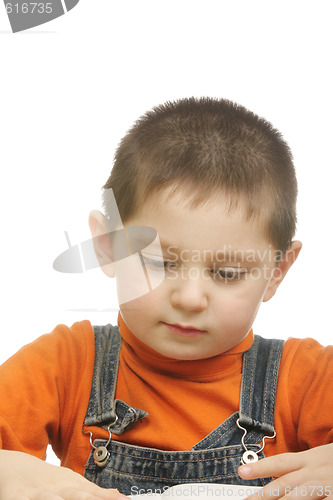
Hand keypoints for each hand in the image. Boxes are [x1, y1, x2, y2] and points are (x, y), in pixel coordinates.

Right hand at [0, 450, 128, 499]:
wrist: (16, 467)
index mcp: (72, 487)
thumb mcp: (73, 484)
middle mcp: (57, 490)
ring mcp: (37, 494)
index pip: (93, 495)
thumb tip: (121, 497)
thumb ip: (96, 493)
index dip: (107, 499)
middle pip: (75, 495)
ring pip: (49, 499)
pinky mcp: (17, 499)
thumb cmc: (50, 481)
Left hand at [238, 444, 332, 499]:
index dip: (261, 467)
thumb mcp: (322, 458)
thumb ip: (303, 468)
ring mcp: (328, 484)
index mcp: (311, 459)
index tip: (240, 471)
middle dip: (263, 495)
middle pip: (286, 485)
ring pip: (300, 496)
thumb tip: (279, 478)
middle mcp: (317, 471)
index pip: (281, 462)